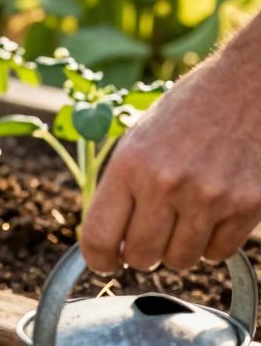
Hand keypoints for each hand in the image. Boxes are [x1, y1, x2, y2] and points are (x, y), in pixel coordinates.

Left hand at [82, 44, 260, 273]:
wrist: (250, 83)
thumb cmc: (189, 110)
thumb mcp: (138, 139)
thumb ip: (122, 187)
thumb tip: (106, 240)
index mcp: (130, 166)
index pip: (99, 237)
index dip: (99, 258)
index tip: (105, 261)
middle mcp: (165, 184)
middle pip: (141, 257)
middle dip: (140, 255)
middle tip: (149, 237)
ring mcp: (209, 197)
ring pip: (179, 261)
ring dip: (177, 249)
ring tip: (183, 220)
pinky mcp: (247, 205)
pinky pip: (218, 253)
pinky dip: (212, 243)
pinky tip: (212, 216)